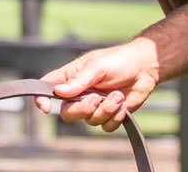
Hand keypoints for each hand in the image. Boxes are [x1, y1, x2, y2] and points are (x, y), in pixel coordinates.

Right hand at [35, 37, 159, 131]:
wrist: (145, 69)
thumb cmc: (119, 60)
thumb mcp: (98, 66)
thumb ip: (79, 80)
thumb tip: (58, 91)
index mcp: (72, 76)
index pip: (48, 88)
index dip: (42, 99)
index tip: (46, 108)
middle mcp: (80, 93)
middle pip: (68, 112)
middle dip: (82, 109)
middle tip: (96, 99)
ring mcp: (94, 105)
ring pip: (89, 121)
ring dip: (105, 110)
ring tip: (117, 95)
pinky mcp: (109, 114)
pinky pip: (105, 126)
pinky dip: (116, 116)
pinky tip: (123, 103)